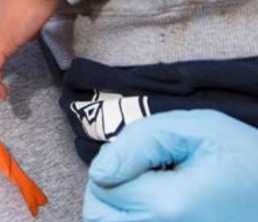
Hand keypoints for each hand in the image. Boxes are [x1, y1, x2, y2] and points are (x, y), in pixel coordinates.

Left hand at [83, 110, 257, 221]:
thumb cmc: (249, 158)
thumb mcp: (198, 129)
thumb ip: (140, 142)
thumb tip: (100, 170)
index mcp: (171, 205)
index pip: (103, 186)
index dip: (115, 164)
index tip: (147, 157)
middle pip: (100, 217)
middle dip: (107, 190)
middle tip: (139, 173)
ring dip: (120, 208)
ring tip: (150, 189)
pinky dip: (136, 218)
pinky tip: (158, 205)